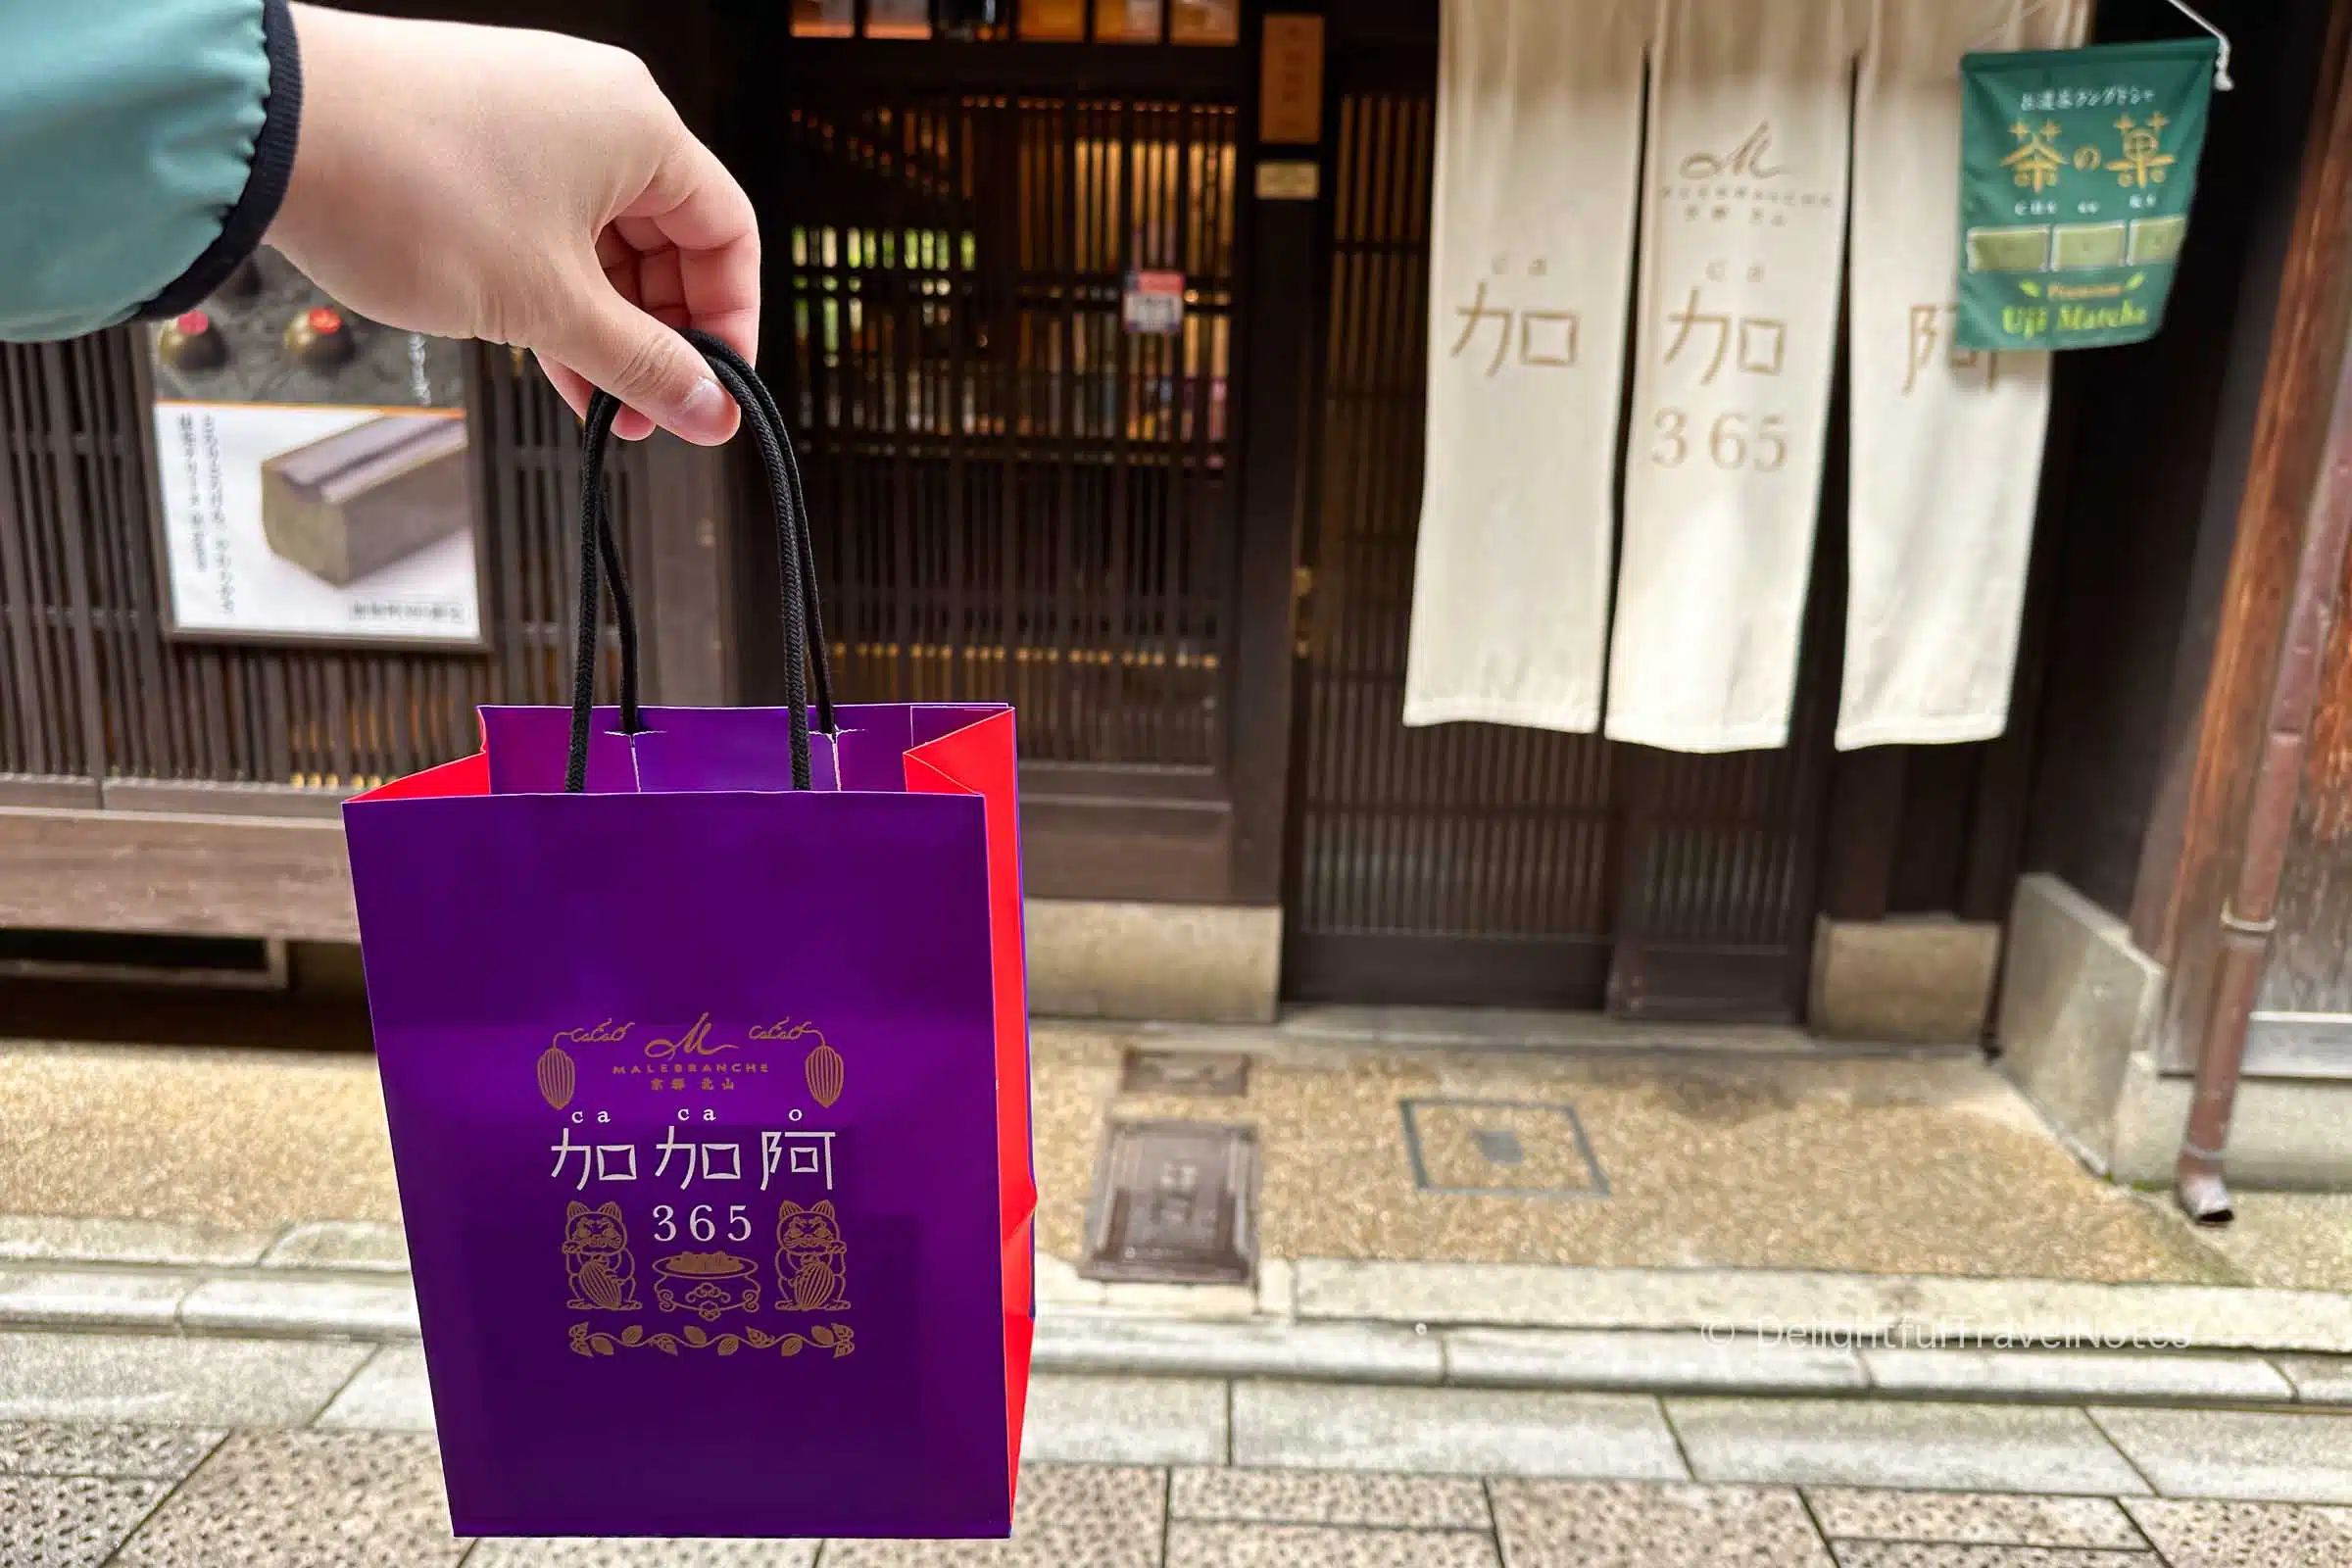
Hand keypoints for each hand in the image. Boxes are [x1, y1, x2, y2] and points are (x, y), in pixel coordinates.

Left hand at [264, 4, 756, 443]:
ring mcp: (528, 114)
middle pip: (666, 239)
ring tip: (588, 400)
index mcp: (640, 126)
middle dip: (658, 335)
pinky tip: (537, 349)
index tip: (707, 394)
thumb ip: (641, 364)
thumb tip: (708, 408)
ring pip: (599, 238)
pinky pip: (542, 220)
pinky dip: (549, 287)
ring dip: (600, 325)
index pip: (728, 234)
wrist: (265, 130)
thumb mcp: (548, 305)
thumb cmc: (413, 191)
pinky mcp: (471, 132)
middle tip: (643, 412)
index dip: (728, 325)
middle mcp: (593, 107)